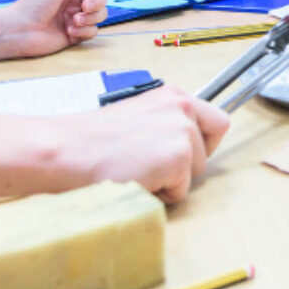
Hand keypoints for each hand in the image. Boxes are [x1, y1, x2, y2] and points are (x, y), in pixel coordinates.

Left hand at [9, 0, 117, 54]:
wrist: (22, 29)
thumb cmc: (38, 0)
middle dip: (96, 4)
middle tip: (84, 8)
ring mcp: (75, 17)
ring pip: (99, 16)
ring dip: (89, 19)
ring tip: (73, 22)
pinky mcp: (75, 34)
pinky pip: (92, 32)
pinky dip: (84, 32)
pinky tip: (69, 31)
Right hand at [63, 85, 230, 202]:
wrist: (72, 149)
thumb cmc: (91, 139)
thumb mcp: (135, 116)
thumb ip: (163, 123)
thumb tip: (177, 144)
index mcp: (171, 95)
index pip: (216, 120)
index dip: (203, 142)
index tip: (188, 153)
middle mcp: (182, 107)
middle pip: (209, 149)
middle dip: (186, 164)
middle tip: (152, 164)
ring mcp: (183, 132)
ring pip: (195, 172)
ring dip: (170, 180)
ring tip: (137, 170)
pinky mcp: (180, 157)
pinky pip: (180, 192)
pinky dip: (159, 194)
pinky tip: (136, 179)